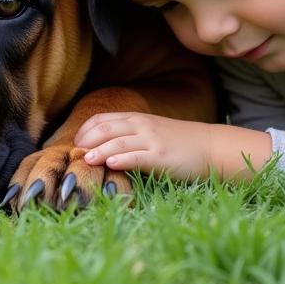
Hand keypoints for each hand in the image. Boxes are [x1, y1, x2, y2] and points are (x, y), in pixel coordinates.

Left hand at [74, 112, 271, 180]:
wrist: (210, 148)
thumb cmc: (179, 144)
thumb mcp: (152, 133)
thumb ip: (130, 136)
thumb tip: (103, 147)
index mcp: (137, 119)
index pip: (103, 118)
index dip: (86, 128)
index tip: (75, 140)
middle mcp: (141, 126)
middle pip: (106, 128)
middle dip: (87, 139)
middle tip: (73, 152)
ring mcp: (151, 141)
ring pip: (118, 142)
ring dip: (99, 150)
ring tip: (85, 158)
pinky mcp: (161, 157)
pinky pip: (137, 157)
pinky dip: (121, 159)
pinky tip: (110, 165)